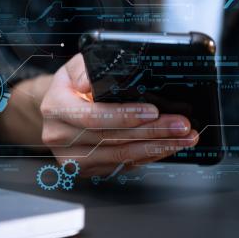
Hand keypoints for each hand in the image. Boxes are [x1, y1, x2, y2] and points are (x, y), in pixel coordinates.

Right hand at [35, 54, 197, 176]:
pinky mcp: (85, 170)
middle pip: (113, 139)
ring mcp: (72, 157)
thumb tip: (94, 78)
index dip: (126, 116)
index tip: (153, 111)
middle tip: (180, 125)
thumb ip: (86, 68)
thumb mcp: (75, 67)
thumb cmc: (71, 86)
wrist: (56, 109)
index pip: (94, 116)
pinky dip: (148, 156)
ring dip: (157, 148)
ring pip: (120, 157)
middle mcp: (61, 136)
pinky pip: (121, 165)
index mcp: (56, 108)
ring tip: (183, 138)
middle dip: (152, 132)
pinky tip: (166, 147)